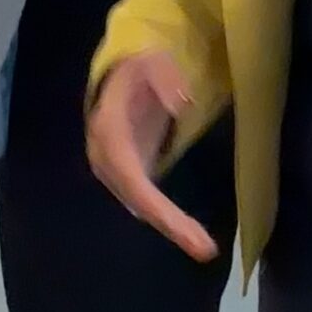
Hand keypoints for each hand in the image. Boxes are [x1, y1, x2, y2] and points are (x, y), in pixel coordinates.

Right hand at [87, 51, 220, 260]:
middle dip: (170, 226)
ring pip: (141, 206)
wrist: (120, 75)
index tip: (184, 229)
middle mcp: (106, 159)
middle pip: (138, 202)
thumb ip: (166, 80)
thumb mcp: (152, 61)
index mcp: (108, 133)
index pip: (133, 180)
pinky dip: (167, 217)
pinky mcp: (127, 172)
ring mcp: (114, 169)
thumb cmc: (138, 69)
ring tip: (203, 246)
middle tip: (205, 249)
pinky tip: (189, 233)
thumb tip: (184, 105)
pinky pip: (146, 200)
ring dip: (171, 227)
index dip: (158, 208)